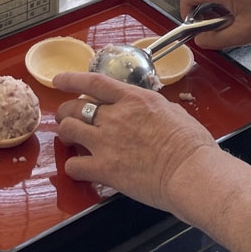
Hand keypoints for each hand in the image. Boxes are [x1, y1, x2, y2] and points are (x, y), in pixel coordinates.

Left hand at [53, 71, 218, 213]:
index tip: (59, 80)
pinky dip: (73, 167)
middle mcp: (114, 116)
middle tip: (65, 118)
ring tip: (68, 139)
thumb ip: (151, 108)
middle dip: (64, 111)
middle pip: (74, 107)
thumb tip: (147, 110)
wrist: (190, 171)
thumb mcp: (172, 111)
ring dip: (65, 134)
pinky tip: (79, 169)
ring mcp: (106, 142)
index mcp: (133, 98)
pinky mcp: (104, 169)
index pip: (93, 82)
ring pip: (68, 130)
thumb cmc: (191, 143)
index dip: (72, 79)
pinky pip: (74, 166)